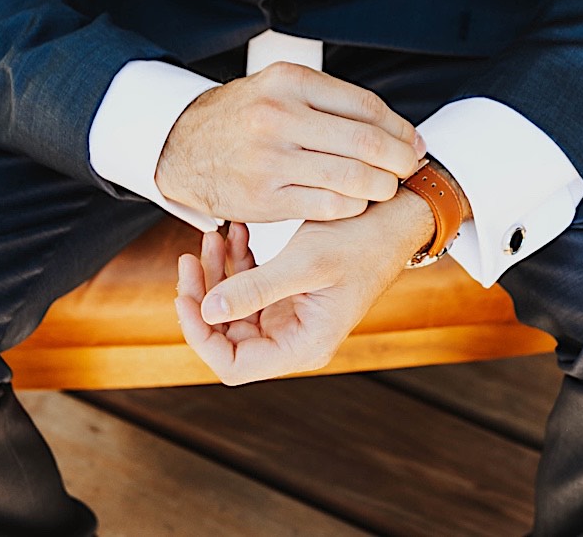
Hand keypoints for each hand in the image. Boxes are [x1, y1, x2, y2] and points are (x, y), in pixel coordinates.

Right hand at [155, 61, 425, 223]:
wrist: (181, 148)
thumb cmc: (243, 117)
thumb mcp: (278, 89)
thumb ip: (330, 102)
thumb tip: (398, 130)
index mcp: (289, 82)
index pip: (365, 106)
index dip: (399, 128)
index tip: (413, 141)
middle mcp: (279, 117)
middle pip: (365, 142)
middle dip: (399, 159)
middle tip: (410, 167)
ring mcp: (270, 159)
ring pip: (352, 177)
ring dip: (381, 186)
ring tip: (387, 186)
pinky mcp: (264, 198)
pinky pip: (329, 206)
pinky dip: (353, 206)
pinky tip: (356, 201)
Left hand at [174, 191, 435, 384]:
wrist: (396, 217)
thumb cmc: (362, 241)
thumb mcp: (306, 262)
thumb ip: (256, 289)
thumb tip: (206, 311)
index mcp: (304, 345)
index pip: (234, 365)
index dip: (201, 337)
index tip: (186, 296)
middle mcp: (296, 337)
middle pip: (228, 335)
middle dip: (205, 296)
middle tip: (191, 257)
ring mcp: (292, 315)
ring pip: (236, 307)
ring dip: (219, 274)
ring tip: (214, 236)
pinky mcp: (292, 293)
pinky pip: (252, 286)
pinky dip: (239, 261)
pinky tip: (237, 232)